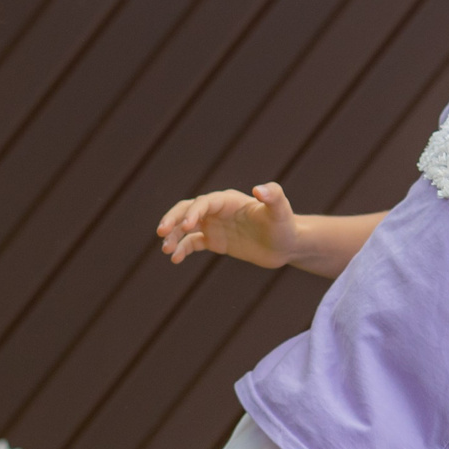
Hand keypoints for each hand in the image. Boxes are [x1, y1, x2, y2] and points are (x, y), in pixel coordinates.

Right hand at [158, 182, 299, 267]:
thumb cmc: (285, 225)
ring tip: (166, 250)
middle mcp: (217, 211)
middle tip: (161, 231)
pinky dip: (182, 249)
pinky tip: (175, 259)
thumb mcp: (280, 212)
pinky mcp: (214, 241)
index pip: (204, 202)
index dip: (193, 212)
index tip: (186, 226)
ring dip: (173, 236)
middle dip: (173, 219)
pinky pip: (192, 243)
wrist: (287, 245)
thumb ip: (273, 196)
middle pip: (187, 210)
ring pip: (185, 228)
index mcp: (228, 200)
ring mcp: (214, 225)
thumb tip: (259, 189)